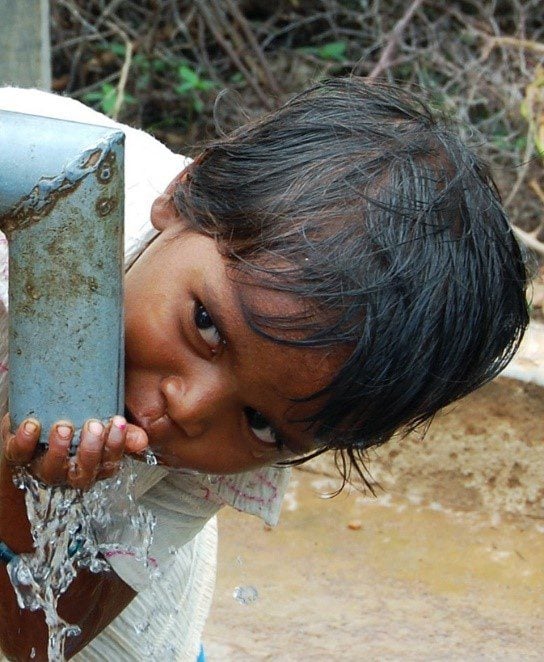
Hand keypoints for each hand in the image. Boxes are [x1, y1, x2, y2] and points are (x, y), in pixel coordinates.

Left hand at [1, 414, 147, 489]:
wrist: (36, 423)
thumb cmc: (77, 425)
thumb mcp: (102, 427)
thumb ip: (123, 433)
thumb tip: (143, 441)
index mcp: (93, 466)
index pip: (108, 464)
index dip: (115, 446)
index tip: (118, 423)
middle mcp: (69, 473)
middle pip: (82, 473)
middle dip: (89, 451)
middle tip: (94, 425)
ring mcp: (43, 466)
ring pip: (52, 470)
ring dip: (59, 449)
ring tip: (64, 427)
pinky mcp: (19, 455)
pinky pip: (19, 454)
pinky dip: (25, 441)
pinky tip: (33, 425)